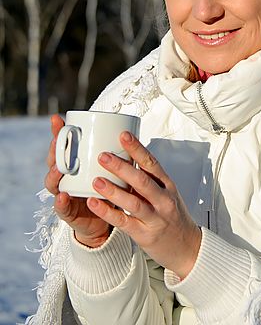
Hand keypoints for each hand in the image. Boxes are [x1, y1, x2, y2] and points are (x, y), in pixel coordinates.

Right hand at [44, 114, 110, 247]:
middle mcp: (65, 178)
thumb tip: (125, 128)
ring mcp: (64, 194)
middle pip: (53, 162)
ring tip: (59, 169)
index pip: (62, 146)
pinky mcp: (68, 213)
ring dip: (54, 175)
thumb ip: (112, 155)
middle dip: (53, 151)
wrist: (104, 222)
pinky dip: (61, 203)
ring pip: (53, 183)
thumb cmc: (107, 190)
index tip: (57, 119)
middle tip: (56, 141)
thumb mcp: (110, 170)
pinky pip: (62, 208)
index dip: (58, 133)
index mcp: (73, 165)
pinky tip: (63, 197)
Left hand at [85, 131, 201, 279]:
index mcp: (167, 185)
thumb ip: (149, 179)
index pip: (152, 163)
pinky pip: (124, 222)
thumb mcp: (167, 193)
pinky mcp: (145, 235)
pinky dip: (108, 212)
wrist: (189, 248)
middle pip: (142, 180)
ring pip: (133, 202)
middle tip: (103, 156)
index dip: (137, 148)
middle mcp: (163, 199)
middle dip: (122, 167)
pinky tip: (95, 204)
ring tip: (96, 180)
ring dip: (113, 190)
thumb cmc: (174, 217)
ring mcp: (155, 218)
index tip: (123, 135)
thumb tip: (127, 158)